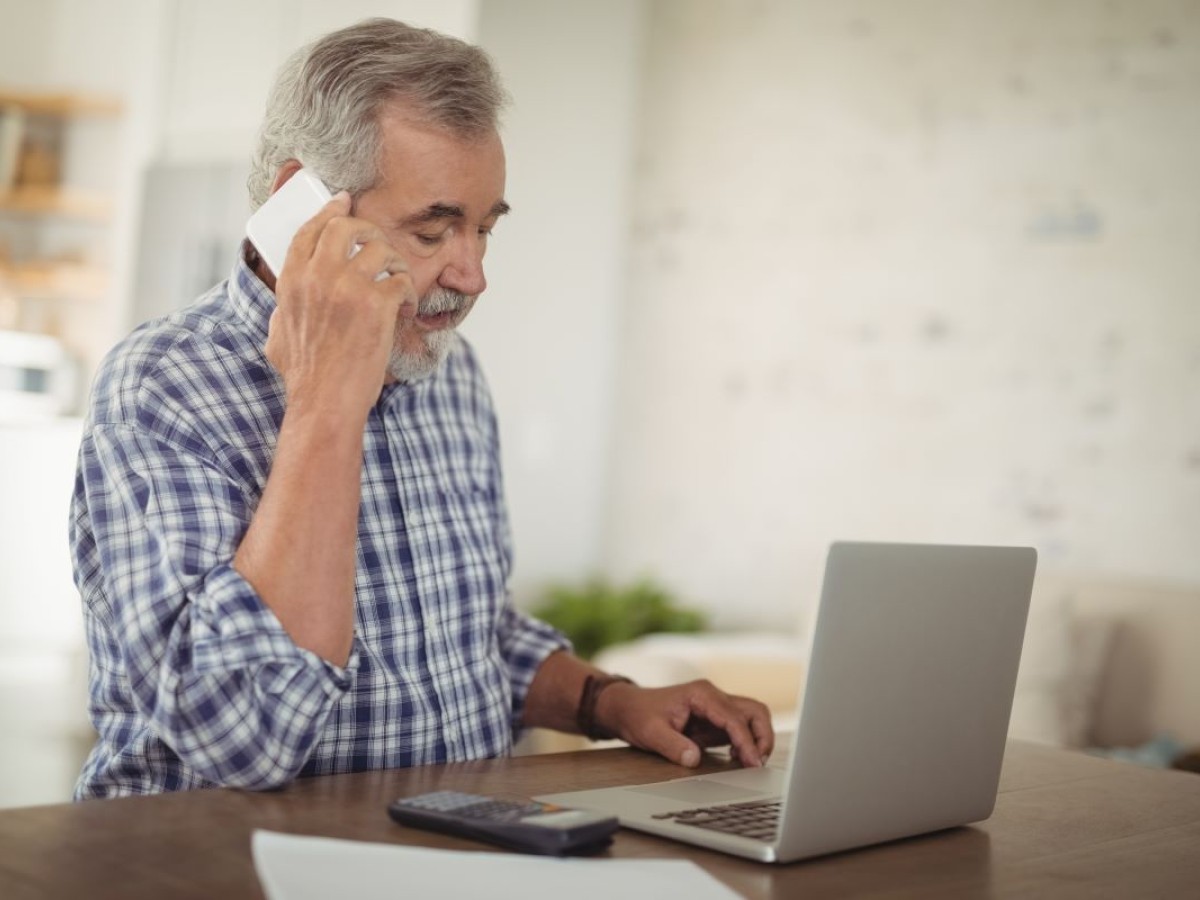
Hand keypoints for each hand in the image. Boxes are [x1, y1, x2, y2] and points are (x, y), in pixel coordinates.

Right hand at [265, 192, 417, 416]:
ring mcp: (348, 289)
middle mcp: (318, 277)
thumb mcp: (278, 337)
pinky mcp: (377, 305)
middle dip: (368, 231)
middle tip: (381, 248)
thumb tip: (286, 304)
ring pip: (381, 249)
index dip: (329, 211)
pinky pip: (401, 280)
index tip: (343, 201)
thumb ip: (283, 311)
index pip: (310, 230)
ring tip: (398, 285)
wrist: (325, 403)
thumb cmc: (305, 378)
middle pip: (346, 227)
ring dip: (395, 264)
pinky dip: (410, 294)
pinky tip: (407, 311)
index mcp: (292, 282)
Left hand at [595, 679, 773, 768]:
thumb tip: (694, 760)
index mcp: (701, 694)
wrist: (627, 707)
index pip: (734, 717)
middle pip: (754, 711)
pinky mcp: (714, 719)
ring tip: (752, 763)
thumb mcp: (650, 733)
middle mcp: (713, 696)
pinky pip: (740, 728)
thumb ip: (673, 745)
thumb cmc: (638, 715)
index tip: (753, 763)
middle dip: (763, 736)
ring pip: (752, 717)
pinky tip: (738, 760)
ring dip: (758, 739)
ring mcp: (715, 707)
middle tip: (759, 763)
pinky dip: (746, 742)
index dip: (747, 741)